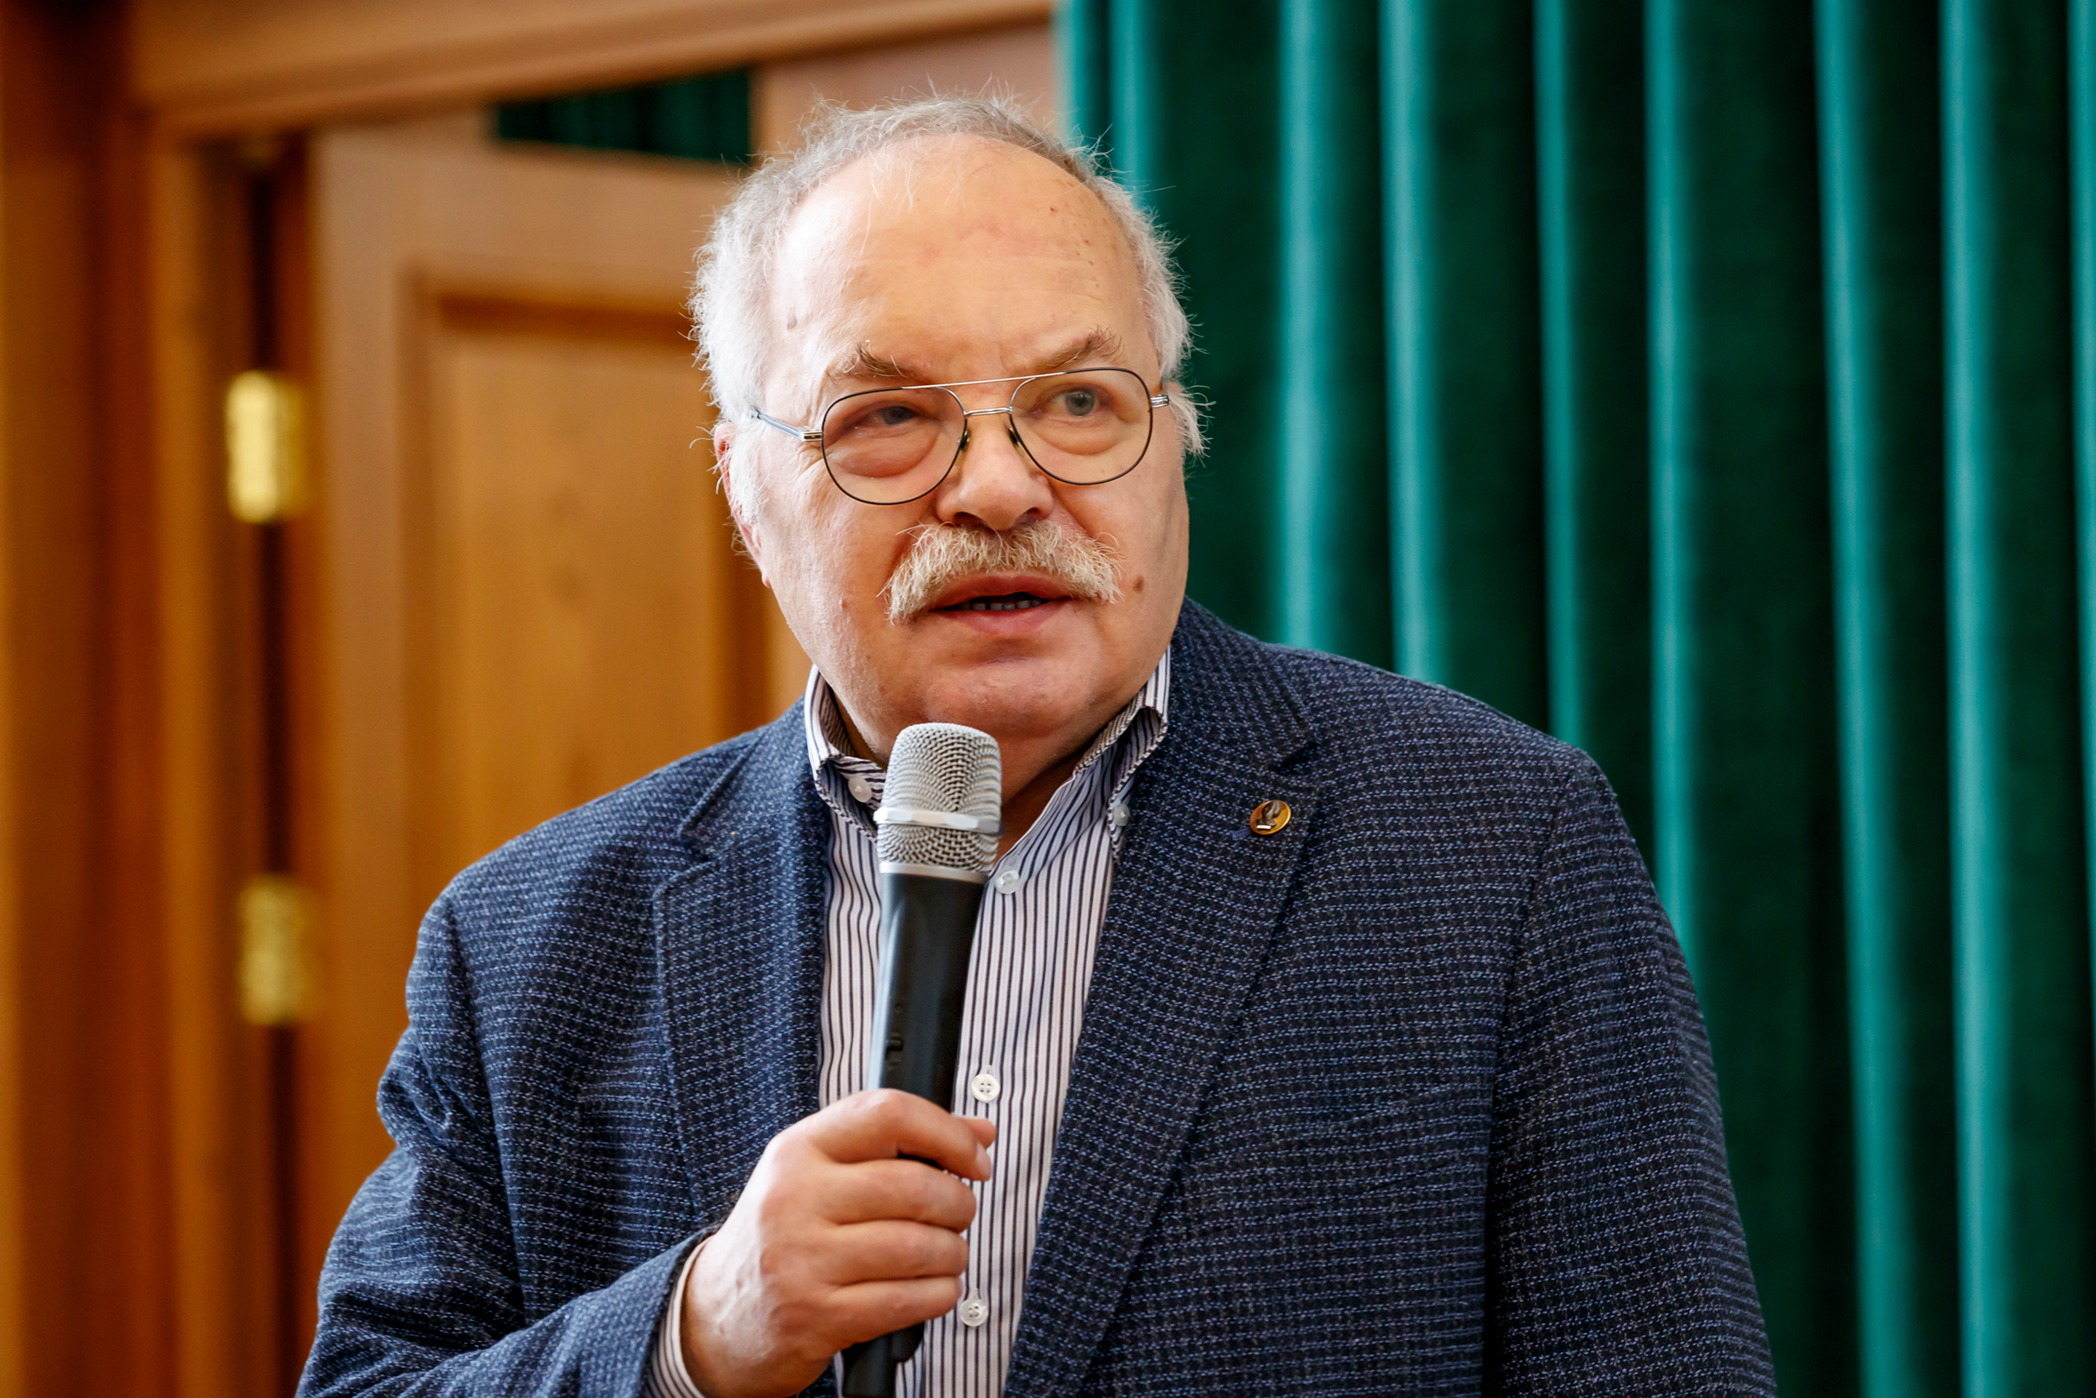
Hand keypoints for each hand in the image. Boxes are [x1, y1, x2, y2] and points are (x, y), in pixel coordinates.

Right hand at [679, 1089, 996, 1397]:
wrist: (717, 1315)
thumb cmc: (782, 1235)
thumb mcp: (820, 1175)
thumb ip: (896, 1146)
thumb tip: (981, 1132)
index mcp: (798, 1151)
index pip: (887, 1114)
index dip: (948, 1132)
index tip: (974, 1156)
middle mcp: (794, 1199)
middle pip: (914, 1185)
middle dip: (959, 1203)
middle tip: (960, 1213)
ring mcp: (801, 1260)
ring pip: (918, 1246)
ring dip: (953, 1253)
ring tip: (948, 1253)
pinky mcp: (816, 1317)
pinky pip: (906, 1300)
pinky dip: (939, 1294)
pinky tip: (934, 1288)